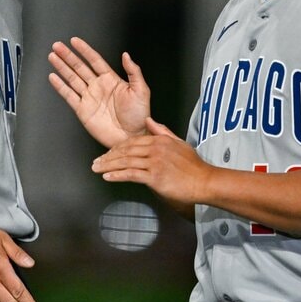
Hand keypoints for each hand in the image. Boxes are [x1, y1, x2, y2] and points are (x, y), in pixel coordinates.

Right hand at [48, 37, 151, 148]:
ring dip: (62, 67)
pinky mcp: (83, 110)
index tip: (74, 41)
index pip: (94, 60)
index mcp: (111, 80)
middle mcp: (98, 87)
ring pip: (72, 79)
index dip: (84, 50)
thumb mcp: (141, 90)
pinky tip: (53, 77)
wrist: (133, 137)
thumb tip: (126, 55)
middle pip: (79, 67)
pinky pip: (69, 96)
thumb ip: (133, 71)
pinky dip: (60, 87)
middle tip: (57, 46)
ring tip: (52, 56)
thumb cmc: (140, 116)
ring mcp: (89, 98)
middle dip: (68, 56)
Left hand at [93, 117, 210, 204]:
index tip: (107, 154)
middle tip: (96, 162)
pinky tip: (107, 177)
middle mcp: (155, 149)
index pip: (132, 141)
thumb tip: (149, 120)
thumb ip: (162, 131)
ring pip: (125, 162)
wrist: (204, 181)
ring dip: (108, 166)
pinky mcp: (155, 177)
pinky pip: (131, 174)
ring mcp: (154, 163)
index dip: (117, 148)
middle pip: (125, 150)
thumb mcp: (179, 142)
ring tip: (97, 169)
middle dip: (108, 156)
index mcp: (160, 140)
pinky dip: (117, 175)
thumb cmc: (194, 166)